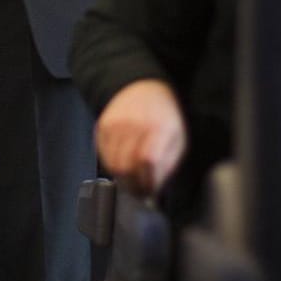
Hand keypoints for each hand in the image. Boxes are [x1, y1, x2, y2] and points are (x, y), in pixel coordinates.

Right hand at [94, 79, 186, 195]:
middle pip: (127, 167)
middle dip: (134, 186)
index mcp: (159, 127)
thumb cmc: (163, 116)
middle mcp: (134, 124)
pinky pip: (104, 157)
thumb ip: (167, 165)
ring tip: (133, 178)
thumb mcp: (177, 138)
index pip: (148, 162)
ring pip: (113, 166)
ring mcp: (116, 125)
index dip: (148, 182)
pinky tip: (124, 163)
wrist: (141, 88)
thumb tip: (154, 190)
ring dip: (123, 179)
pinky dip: (113, 166)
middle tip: (141, 191)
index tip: (151, 192)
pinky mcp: (102, 127)